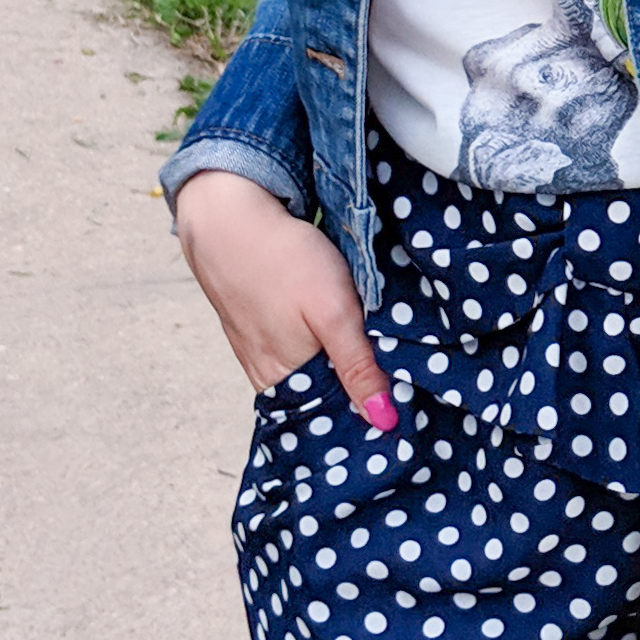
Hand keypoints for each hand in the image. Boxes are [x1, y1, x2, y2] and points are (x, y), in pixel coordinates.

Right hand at [172, 170, 393, 429]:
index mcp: (288, 381)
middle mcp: (268, 377)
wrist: (227, 219)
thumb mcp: (334, 312)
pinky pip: (294, 356)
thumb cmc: (284, 261)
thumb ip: (358, 367)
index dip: (373, 414)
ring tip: (377, 358)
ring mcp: (257, 354)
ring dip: (340, 372)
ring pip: (310, 377)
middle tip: (404, 382)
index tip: (411, 410)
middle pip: (323, 400)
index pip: (337, 419)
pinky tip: (337, 337)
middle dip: (359, 395)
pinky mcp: (254, 330)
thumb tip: (383, 420)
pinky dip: (318, 352)